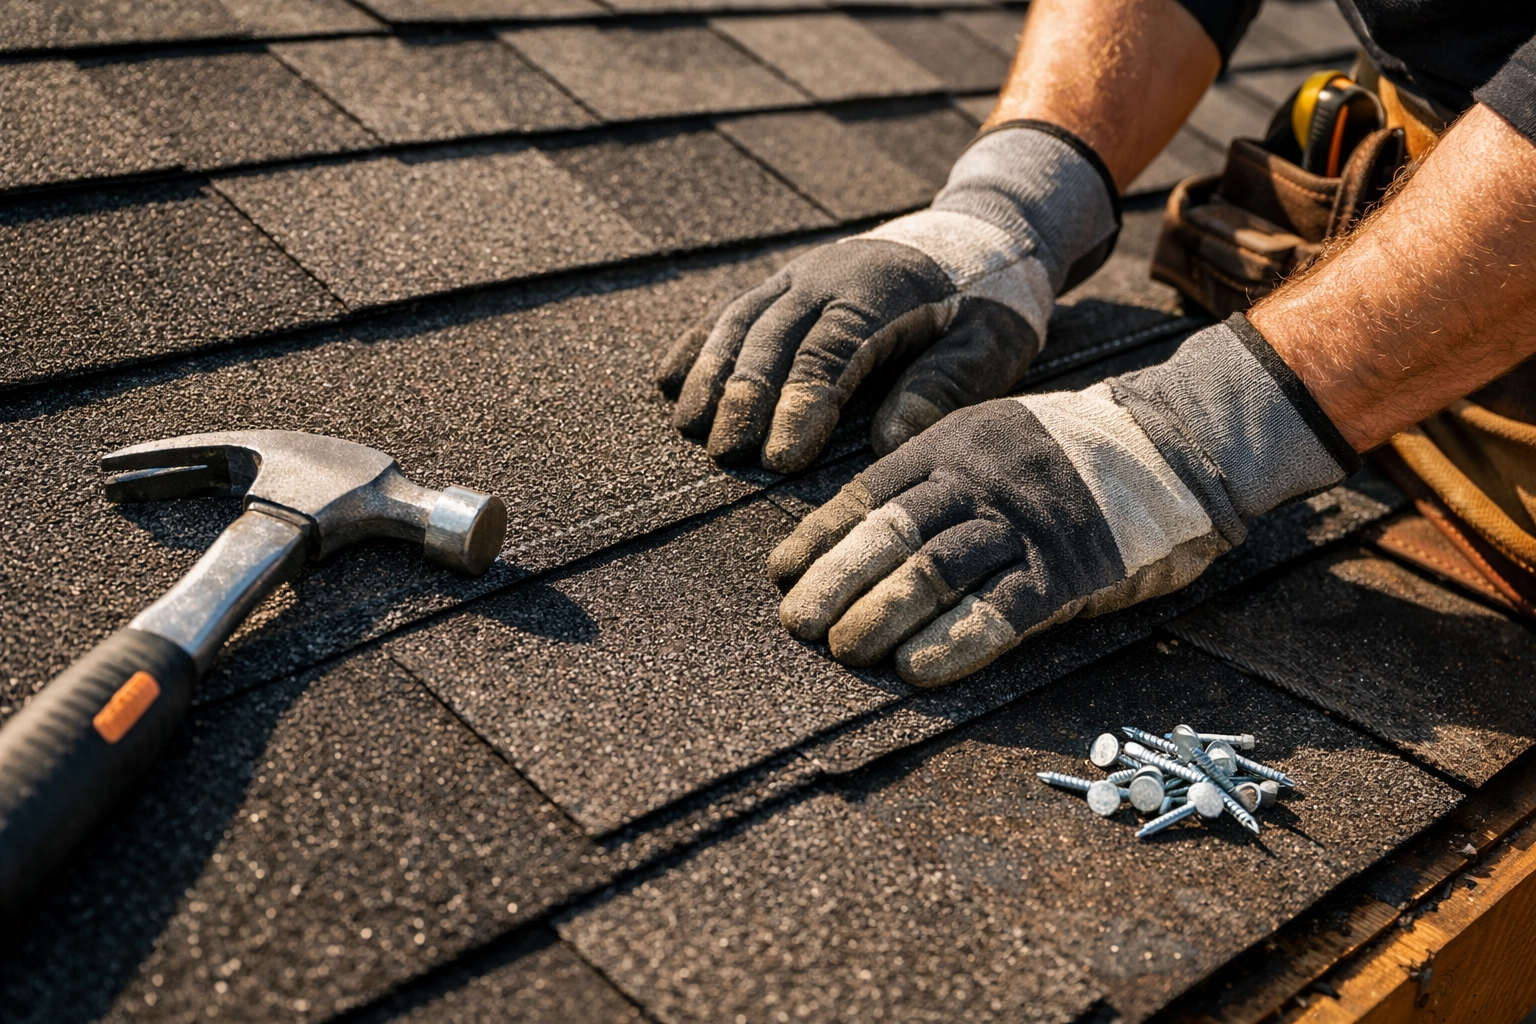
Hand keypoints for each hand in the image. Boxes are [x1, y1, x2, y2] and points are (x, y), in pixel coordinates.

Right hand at [655, 123, 1123, 472]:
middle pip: (773, 336)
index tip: (781, 459)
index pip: (830, 352)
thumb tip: (892, 438)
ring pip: (742, 321)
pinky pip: (732, 310)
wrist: (983, 231)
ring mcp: (801, 272)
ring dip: (711, 374)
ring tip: (690, 429)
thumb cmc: (993, 302)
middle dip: (744, 397)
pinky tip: (669, 380)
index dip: (800, 405)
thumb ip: (947, 384)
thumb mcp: (993, 343)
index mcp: (882, 290)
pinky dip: (699, 344)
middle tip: (725, 455)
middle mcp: (830, 273)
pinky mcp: (786, 280)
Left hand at [764, 316, 1358, 685]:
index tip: (781, 572)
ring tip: (845, 651)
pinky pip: (1001, 611)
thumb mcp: (991, 439)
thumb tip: (861, 536)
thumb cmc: (1067, 455)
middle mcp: (981, 480)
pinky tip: (917, 670)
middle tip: (797, 623)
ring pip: (935, 572)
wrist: (1173, 443)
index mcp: (953, 443)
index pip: (868, 493)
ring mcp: (1024, 524)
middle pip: (891, 535)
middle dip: (835, 582)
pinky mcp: (1067, 570)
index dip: (820, 537)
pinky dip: (955, 642)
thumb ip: (935, 480)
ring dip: (881, 616)